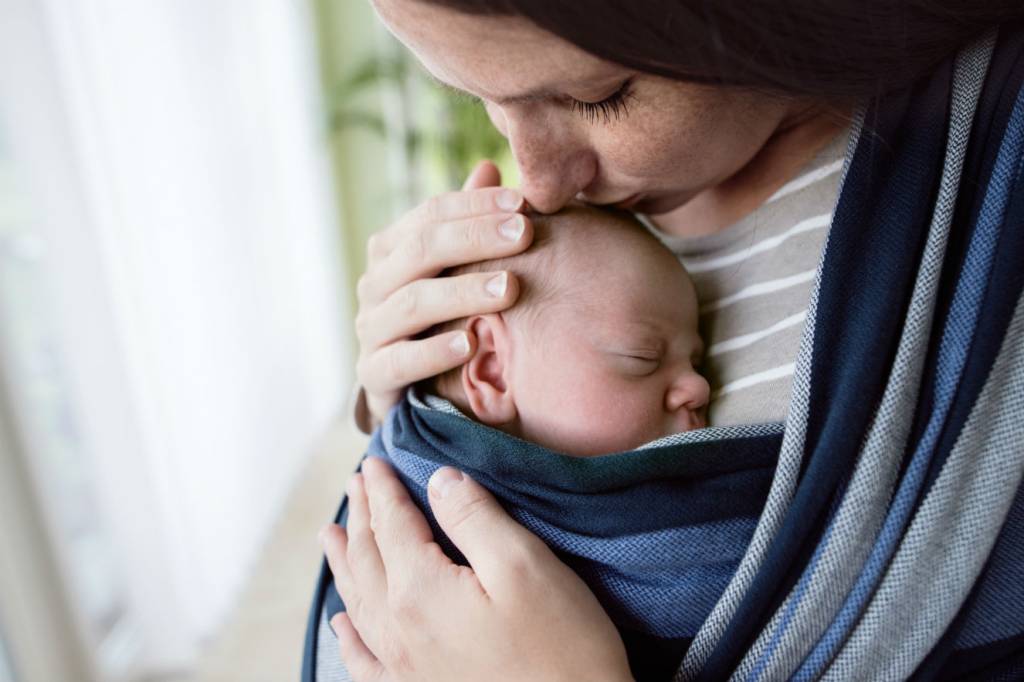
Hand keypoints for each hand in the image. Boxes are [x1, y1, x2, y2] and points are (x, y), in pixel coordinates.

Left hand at [320, 457, 633, 681]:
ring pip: (358, 603)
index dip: (384, 490)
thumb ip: (475, 517)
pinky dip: (348, 637)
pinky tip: (342, 624)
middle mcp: (399, 630)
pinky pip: (366, 660)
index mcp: (421, 590)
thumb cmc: (561, 648)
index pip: (392, 524)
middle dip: (361, 516)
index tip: (374, 462)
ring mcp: (405, 667)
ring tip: (331, 537)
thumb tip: (439, 480)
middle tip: (355, 484)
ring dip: (344, 563)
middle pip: (368, 559)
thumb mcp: (523, 564)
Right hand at [355, 161, 532, 426]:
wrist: (411, 391)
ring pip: (413, 303)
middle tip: (525, 234)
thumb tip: (487, 167)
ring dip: (463, 293)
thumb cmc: (443, 318)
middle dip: (476, 238)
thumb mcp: (456, 269)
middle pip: (421, 250)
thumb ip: (469, 224)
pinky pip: (400, 361)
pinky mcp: (373, 376)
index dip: (476, 205)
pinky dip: (434, 352)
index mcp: (392, 250)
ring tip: (510, 289)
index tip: (524, 203)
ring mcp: (371, 330)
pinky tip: (470, 345)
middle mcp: (375, 284)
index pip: (431, 214)